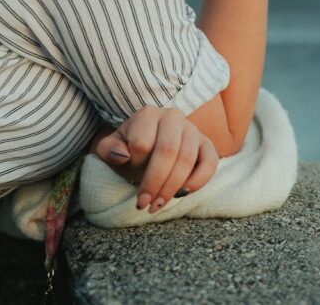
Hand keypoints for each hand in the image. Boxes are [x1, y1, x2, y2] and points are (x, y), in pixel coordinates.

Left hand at [93, 106, 218, 213]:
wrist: (148, 147)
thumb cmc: (129, 150)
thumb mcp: (111, 148)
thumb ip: (108, 150)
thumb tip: (123, 155)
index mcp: (148, 114)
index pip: (142, 142)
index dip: (135, 164)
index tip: (127, 174)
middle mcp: (173, 117)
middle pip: (167, 150)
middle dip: (155, 182)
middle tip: (144, 205)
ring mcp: (192, 129)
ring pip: (187, 158)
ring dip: (172, 187)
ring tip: (158, 205)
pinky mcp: (206, 144)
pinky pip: (210, 162)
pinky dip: (199, 180)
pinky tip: (184, 193)